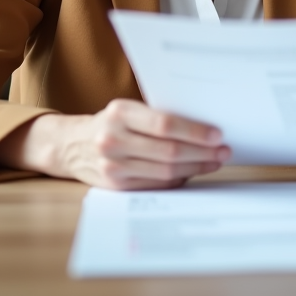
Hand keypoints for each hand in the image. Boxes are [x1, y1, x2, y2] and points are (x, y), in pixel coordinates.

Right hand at [0, 99, 230, 189]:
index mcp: (119, 113)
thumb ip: (157, 116)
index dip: (195, 131)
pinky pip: (157, 184)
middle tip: (224, 151)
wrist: (71, 145)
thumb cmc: (111, 123)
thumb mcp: (128, 110)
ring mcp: (113, 165)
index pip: (165, 124)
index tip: (217, 134)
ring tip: (214, 161)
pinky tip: (193, 171)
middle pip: (169, 150)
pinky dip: (179, 178)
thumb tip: (204, 127)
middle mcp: (113, 139)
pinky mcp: (116, 185)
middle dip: (202, 152)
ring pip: (165, 171)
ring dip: (196, 167)